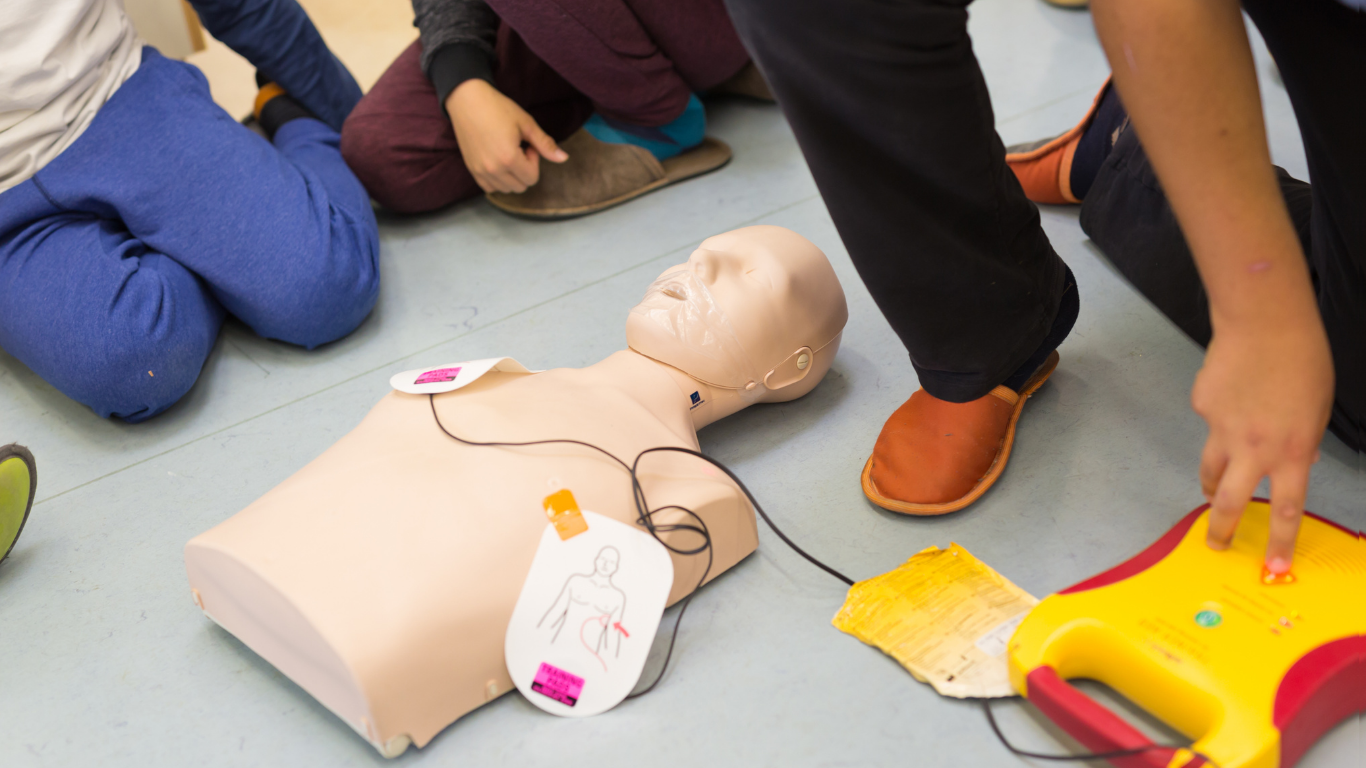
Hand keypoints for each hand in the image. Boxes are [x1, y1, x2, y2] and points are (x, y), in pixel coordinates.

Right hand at [445, 79, 567, 193]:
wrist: (467, 99)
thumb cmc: (498, 108)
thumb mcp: (526, 123)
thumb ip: (545, 144)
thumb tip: (564, 158)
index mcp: (509, 158)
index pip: (532, 178)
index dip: (534, 161)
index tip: (528, 144)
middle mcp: (493, 169)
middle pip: (521, 186)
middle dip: (525, 170)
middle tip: (519, 148)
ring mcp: (480, 171)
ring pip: (506, 189)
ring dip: (512, 176)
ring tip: (507, 153)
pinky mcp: (471, 169)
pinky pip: (490, 188)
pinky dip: (498, 180)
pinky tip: (498, 161)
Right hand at [1193, 313, 1332, 572]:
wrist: (1264, 324)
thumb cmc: (1303, 361)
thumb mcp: (1319, 408)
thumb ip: (1306, 441)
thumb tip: (1298, 459)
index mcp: (1291, 451)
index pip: (1286, 509)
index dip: (1279, 542)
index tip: (1273, 566)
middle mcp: (1253, 448)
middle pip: (1229, 501)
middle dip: (1220, 529)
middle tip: (1216, 543)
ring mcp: (1222, 428)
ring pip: (1210, 469)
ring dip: (1210, 485)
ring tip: (1210, 489)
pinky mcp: (1203, 407)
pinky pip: (1211, 422)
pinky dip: (1220, 418)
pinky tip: (1231, 394)